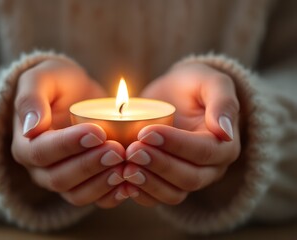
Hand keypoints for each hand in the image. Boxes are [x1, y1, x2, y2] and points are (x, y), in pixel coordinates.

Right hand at [11, 59, 126, 207]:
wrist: (77, 95)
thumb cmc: (58, 83)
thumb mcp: (42, 78)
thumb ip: (31, 98)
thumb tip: (30, 128)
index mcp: (26, 144)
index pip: (42, 152)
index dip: (69, 145)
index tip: (97, 132)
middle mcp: (40, 169)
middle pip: (60, 178)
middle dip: (90, 165)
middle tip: (117, 150)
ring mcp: (63, 179)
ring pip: (77, 194)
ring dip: (102, 183)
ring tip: (125, 166)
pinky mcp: (83, 184)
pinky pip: (95, 199)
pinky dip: (112, 195)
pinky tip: (129, 184)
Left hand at [123, 62, 240, 205]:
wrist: (174, 94)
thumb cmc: (192, 85)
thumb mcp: (210, 81)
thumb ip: (223, 102)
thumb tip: (225, 132)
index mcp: (224, 145)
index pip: (203, 151)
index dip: (175, 144)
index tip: (146, 132)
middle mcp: (210, 168)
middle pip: (189, 177)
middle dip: (159, 165)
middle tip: (132, 150)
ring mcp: (189, 178)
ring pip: (174, 194)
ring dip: (149, 183)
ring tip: (126, 167)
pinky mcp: (168, 183)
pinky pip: (158, 198)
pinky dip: (141, 194)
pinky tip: (123, 183)